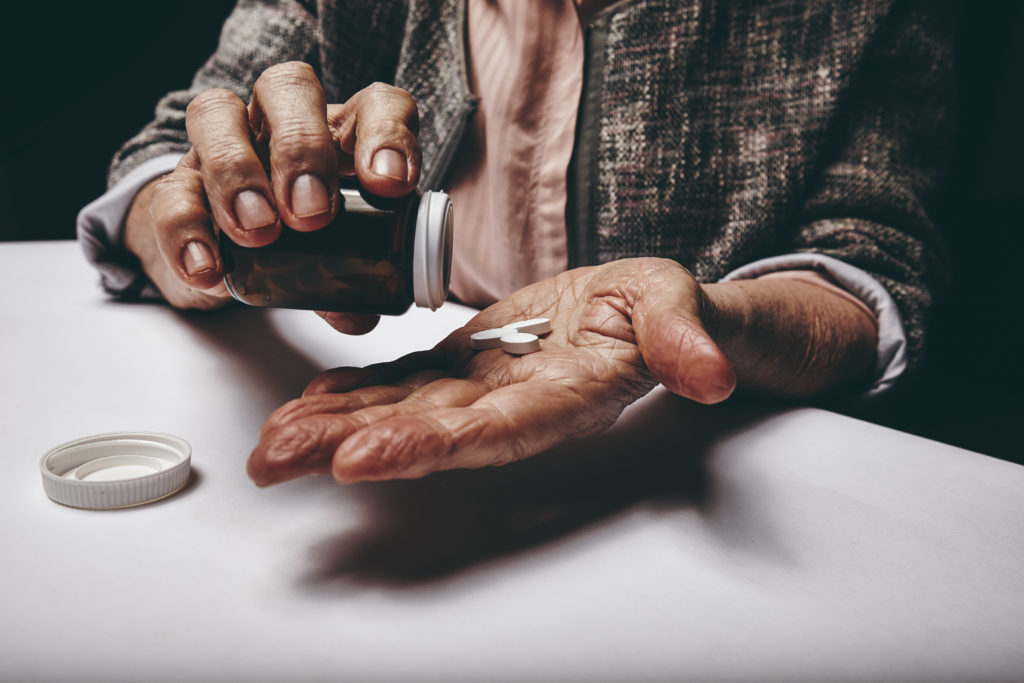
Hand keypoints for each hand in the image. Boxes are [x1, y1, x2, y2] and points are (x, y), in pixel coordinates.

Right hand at [124, 62, 420, 333]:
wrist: (221, 250)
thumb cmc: (298, 239)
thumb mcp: (335, 259)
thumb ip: (349, 284)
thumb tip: (359, 313)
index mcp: (340, 134)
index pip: (375, 105)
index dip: (386, 135)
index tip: (390, 185)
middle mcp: (279, 124)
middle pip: (287, 87)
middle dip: (301, 148)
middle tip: (312, 212)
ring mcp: (223, 146)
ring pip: (216, 114)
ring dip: (237, 173)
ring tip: (258, 232)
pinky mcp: (178, 184)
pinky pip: (171, 190)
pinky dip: (187, 229)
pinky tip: (208, 268)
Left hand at [248, 258, 735, 484]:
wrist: (634, 311)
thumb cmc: (658, 309)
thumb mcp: (680, 304)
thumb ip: (686, 337)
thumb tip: (710, 372)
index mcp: (565, 395)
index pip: (496, 430)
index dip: (431, 447)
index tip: (363, 459)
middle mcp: (512, 405)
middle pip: (427, 434)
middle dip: (350, 447)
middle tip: (278, 461)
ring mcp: (480, 389)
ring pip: (401, 413)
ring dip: (332, 429)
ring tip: (269, 446)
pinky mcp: (461, 366)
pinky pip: (402, 385)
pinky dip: (352, 395)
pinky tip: (306, 404)